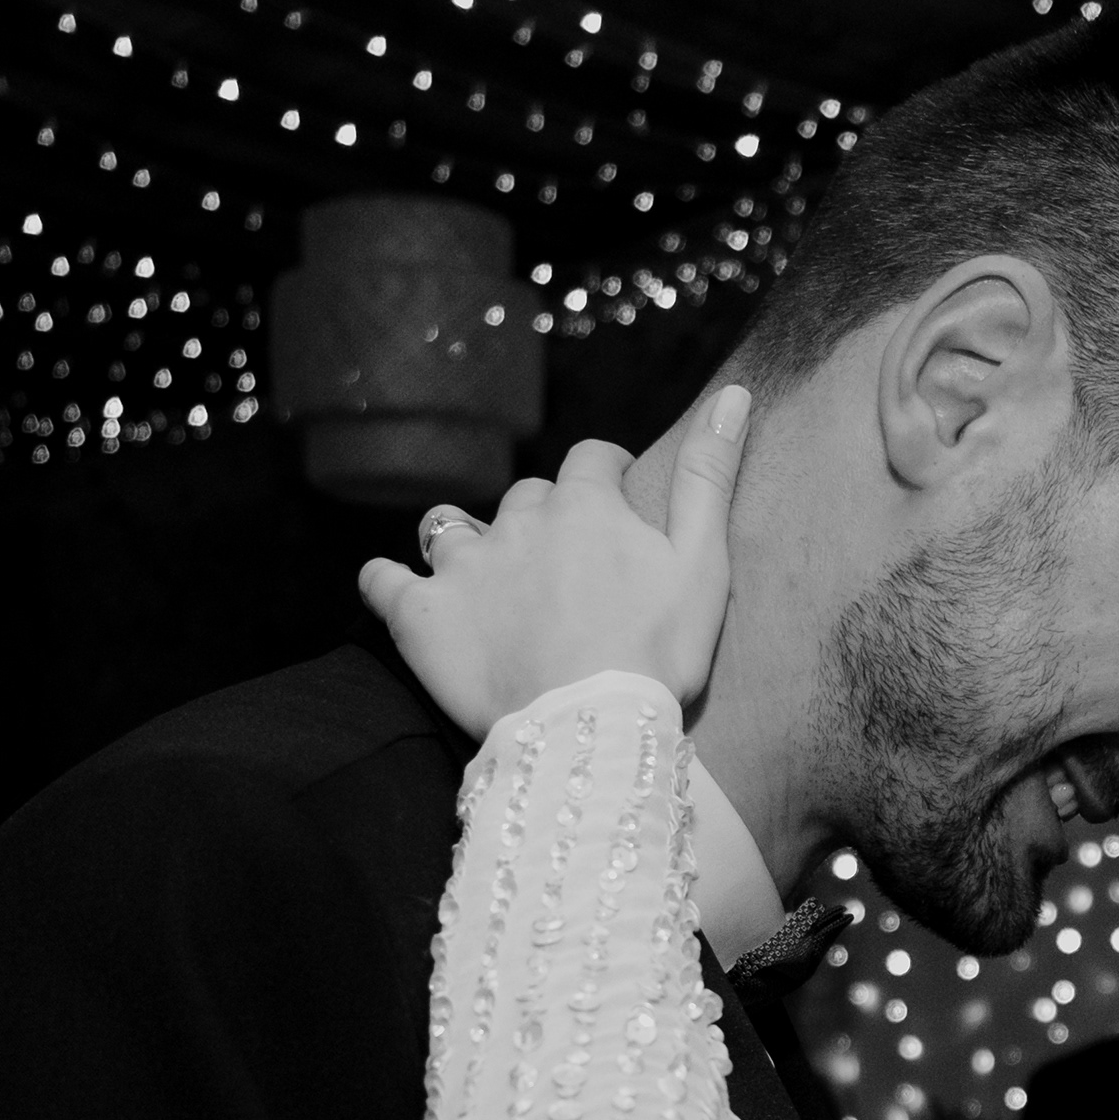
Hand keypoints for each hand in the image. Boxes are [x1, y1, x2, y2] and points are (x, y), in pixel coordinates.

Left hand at [355, 383, 747, 737]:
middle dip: (543, 520)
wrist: (590, 727)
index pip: (592, 460)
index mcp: (585, 505)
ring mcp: (463, 568)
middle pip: (526, 498)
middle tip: (565, 569)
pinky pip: (382, 581)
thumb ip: (710, 475)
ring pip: (450, 525)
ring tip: (481, 570)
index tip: (617, 502)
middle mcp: (517, 522)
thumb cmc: (658, 652)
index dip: (606, 477)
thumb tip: (735, 392)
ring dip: (464, 538)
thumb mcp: (704, 562)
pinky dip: (386, 581)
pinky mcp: (420, 616)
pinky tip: (396, 590)